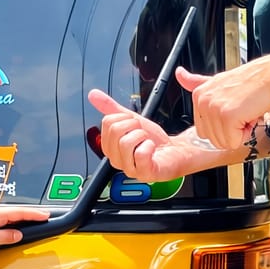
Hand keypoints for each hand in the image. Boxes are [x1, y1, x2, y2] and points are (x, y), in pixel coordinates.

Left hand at [0, 206, 49, 260]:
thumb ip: (5, 236)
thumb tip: (17, 234)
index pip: (19, 212)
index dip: (33, 214)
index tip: (45, 215)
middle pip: (16, 213)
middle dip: (31, 214)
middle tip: (45, 216)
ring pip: (11, 217)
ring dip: (23, 218)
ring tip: (34, 221)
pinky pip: (5, 222)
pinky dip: (14, 223)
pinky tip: (16, 227)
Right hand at [88, 89, 214, 181]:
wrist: (176, 150)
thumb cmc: (154, 139)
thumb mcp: (131, 119)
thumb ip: (112, 108)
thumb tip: (93, 95)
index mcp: (110, 147)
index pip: (107, 122)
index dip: (124, 117)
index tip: (134, 124)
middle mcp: (116, 160)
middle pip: (115, 131)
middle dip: (133, 125)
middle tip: (142, 132)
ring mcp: (130, 169)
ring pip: (125, 142)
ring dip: (142, 135)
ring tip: (147, 141)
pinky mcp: (144, 173)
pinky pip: (140, 154)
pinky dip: (150, 145)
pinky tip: (152, 148)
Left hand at [175, 61, 269, 150]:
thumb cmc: (250, 82)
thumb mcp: (217, 81)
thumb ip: (196, 82)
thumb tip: (179, 74)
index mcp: (198, 95)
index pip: (203, 131)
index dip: (223, 126)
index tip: (233, 110)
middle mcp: (202, 101)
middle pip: (212, 139)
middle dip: (231, 132)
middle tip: (241, 112)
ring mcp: (213, 109)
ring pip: (223, 142)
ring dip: (240, 132)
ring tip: (245, 112)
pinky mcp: (227, 116)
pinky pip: (233, 142)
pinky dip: (246, 133)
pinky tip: (250, 115)